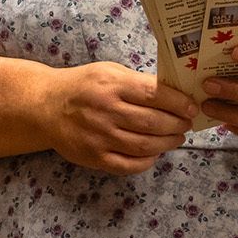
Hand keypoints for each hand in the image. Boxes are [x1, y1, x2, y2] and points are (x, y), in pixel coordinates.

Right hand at [46, 61, 197, 175]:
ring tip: (176, 138)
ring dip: (168, 143)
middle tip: (187, 124)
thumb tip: (174, 93)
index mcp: (112, 85)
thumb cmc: (84, 85)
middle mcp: (106, 111)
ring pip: (145, 145)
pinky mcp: (94, 157)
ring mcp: (100, 136)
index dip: (179, 103)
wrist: (46, 106)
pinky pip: (129, 165)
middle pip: (153, 122)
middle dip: (177, 124)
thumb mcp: (109, 72)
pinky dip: (148, 161)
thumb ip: (138, 82)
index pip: (154, 94)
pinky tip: (155, 153)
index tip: (192, 107)